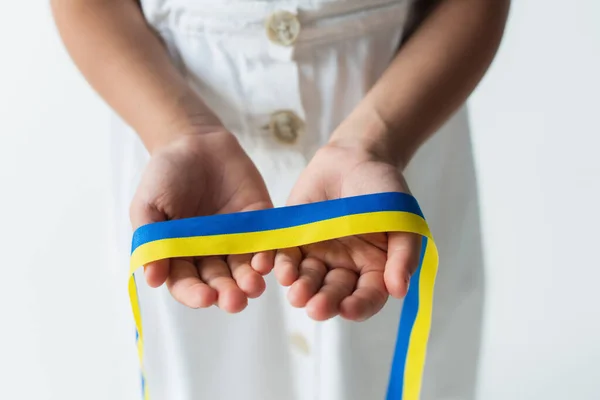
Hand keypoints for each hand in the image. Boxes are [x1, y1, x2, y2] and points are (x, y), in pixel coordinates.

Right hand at [130, 131, 273, 311]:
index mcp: (181, 257)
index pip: (187, 284)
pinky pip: (267, 244)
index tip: (205, 297)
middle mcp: (210, 255)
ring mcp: (237, 241)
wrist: (195, 142)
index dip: (195, 293)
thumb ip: (151, 240)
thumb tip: (151, 279)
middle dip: (227, 293)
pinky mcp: (260, 225)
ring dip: (250, 281)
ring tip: (254, 287)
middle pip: (220, 282)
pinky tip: (267, 261)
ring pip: (245, 270)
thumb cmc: (165, 176)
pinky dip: (268, 255)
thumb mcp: (149, 205)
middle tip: (235, 301)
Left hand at [273, 142, 421, 321]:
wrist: (356, 156)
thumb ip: (403, 255)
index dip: (358, 307)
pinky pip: (286, 257)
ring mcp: (317, 253)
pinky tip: (283, 271)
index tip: (348, 310)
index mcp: (373, 269)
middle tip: (316, 308)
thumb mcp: (402, 221)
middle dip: (325, 303)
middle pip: (333, 293)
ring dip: (301, 289)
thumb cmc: (385, 190)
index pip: (367, 297)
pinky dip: (283, 266)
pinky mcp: (295, 237)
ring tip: (297, 294)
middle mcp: (343, 267)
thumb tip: (399, 291)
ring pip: (307, 280)